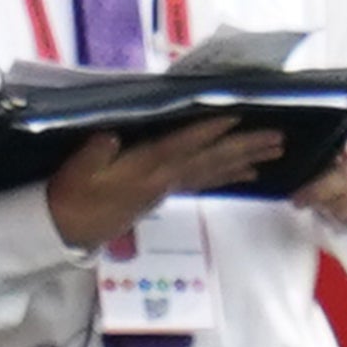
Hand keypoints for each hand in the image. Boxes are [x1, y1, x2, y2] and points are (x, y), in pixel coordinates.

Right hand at [43, 112, 281, 248]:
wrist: (67, 229)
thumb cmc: (72, 194)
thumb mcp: (77, 171)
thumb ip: (96, 152)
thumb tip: (112, 135)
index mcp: (145, 169)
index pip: (182, 146)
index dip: (208, 131)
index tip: (236, 117)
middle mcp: (165, 179)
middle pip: (211, 160)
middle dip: (245, 148)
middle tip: (278, 139)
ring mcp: (168, 188)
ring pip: (214, 171)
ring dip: (246, 160)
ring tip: (275, 151)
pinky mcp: (166, 194)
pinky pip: (206, 183)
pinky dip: (229, 175)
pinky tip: (250, 172)